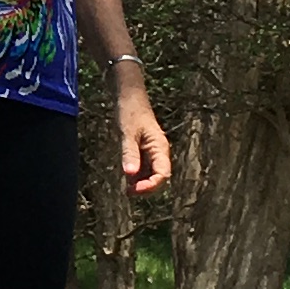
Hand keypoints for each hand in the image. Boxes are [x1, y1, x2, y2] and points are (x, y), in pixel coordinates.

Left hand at [116, 69, 171, 197]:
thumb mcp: (127, 133)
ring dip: (140, 183)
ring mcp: (152, 152)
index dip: (151, 186)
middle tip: (128, 192)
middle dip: (146, 187)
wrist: (128, 96)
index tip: (135, 190)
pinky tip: (126, 178)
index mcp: (160, 148)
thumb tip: (130, 175)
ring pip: (151, 175)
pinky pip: (143, 168)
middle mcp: (159, 152)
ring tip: (126, 188)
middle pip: (158, 178)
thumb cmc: (130, 112)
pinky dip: (136, 176)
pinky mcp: (144, 151)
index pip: (163, 174)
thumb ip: (130, 153)